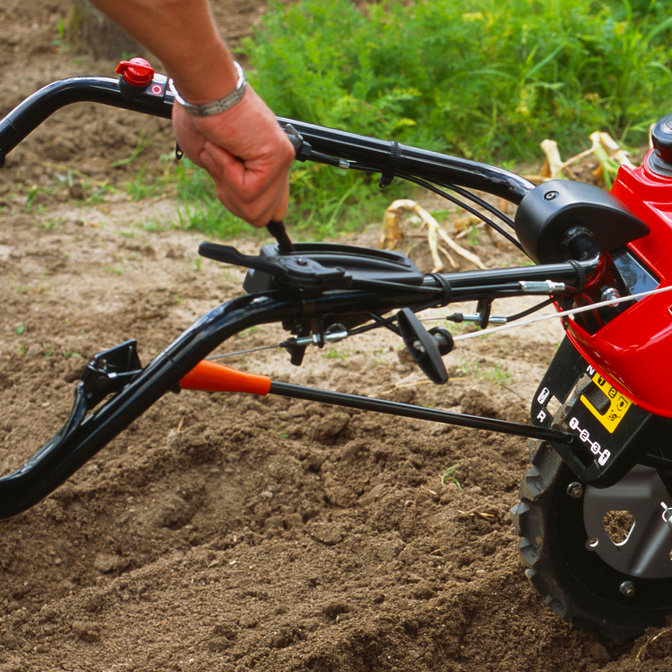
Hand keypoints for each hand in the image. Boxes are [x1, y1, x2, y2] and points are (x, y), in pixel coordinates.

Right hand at [171, 85, 294, 227]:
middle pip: (261, 217)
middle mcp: (280, 163)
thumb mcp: (214, 164)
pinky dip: (226, 172)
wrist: (201, 88)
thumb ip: (234, 186)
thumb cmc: (199, 117)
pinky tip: (222, 147)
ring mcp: (281, 160)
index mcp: (268, 165)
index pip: (273, 210)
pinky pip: (248, 191)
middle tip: (217, 162)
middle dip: (230, 198)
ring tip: (220, 151)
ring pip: (255, 210)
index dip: (246, 208)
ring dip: (227, 184)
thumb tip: (249, 209)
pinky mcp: (277, 157)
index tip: (226, 188)